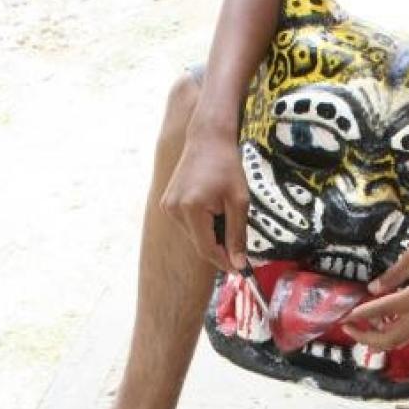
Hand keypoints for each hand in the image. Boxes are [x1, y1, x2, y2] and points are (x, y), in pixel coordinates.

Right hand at [161, 126, 249, 272]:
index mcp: (191, 208)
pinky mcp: (167, 204)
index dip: (224, 262)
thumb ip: (237, 235)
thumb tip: (238, 264)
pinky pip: (188, 226)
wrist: (207, 139)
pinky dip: (203, 226)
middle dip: (220, 248)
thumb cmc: (227, 166)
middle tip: (238, 241)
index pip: (206, 249)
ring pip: (195, 237)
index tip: (240, 269)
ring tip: (224, 213)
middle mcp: (174, 209)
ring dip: (212, 235)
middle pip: (200, 244)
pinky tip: (213, 209)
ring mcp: (168, 206)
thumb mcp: (239, 202)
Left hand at [343, 235, 408, 349]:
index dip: (360, 314)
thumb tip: (374, 288)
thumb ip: (393, 273)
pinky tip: (383, 322)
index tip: (344, 315)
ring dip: (378, 339)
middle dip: (366, 337)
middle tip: (348, 327)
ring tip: (361, 330)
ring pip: (400, 340)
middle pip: (389, 340)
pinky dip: (392, 332)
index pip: (381, 311)